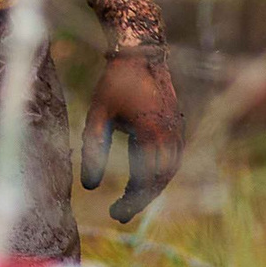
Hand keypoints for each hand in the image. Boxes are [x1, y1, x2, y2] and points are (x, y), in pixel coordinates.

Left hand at [81, 0, 183, 225]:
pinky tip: (144, 178)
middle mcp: (171, 134)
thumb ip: (93, 148)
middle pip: (160, 180)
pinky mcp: (178, 124)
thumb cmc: (116, 81)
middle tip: (119, 213)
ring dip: (151, 187)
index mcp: (153, 133)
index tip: (115, 213)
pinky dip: (160, 173)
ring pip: (170, 170)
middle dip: (140, 199)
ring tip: (130, 199)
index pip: (146, 180)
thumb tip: (88, 186)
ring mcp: (178, 129)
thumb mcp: (98, 113)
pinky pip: (173, 157)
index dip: (131, 201)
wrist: (142, 52)